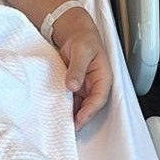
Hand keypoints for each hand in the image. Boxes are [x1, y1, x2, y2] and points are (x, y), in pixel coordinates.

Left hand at [50, 7, 111, 130]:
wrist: (73, 31)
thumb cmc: (83, 38)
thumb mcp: (81, 51)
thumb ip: (77, 68)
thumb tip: (72, 85)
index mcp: (103, 77)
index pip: (99, 98)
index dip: (89, 111)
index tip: (79, 119)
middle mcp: (94, 84)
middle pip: (89, 105)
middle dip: (80, 118)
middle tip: (69, 128)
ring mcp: (84, 86)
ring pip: (79, 104)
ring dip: (72, 114)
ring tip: (61, 123)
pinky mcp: (73, 85)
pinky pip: (70, 98)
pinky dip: (64, 105)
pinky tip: (56, 111)